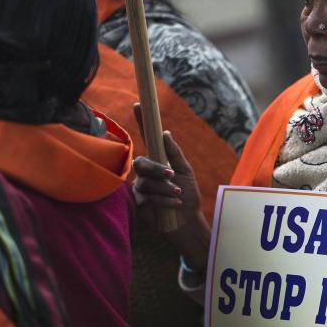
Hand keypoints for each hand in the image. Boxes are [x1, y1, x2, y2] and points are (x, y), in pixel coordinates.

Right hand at [131, 103, 209, 268]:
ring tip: (178, 195)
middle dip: (156, 169)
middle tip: (171, 175)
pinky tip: (175, 205)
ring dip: (164, 189)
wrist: (188, 221)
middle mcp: (145, 173)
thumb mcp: (186, 172)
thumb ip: (175, 154)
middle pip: (141, 163)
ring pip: (145, 183)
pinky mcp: (138, 205)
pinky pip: (147, 198)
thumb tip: (166, 133)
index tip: (138, 105)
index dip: (141, 122)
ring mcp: (140, 188)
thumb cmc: (188, 194)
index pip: (147, 138)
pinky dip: (164, 201)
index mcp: (157, 160)